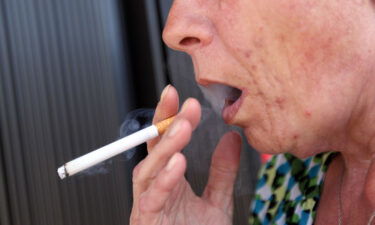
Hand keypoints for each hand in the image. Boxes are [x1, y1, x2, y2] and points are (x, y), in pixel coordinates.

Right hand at [130, 85, 241, 224]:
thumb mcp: (216, 201)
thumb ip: (222, 171)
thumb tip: (231, 140)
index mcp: (168, 180)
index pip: (165, 142)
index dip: (169, 118)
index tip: (181, 97)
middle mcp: (154, 189)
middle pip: (152, 150)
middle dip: (164, 123)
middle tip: (181, 102)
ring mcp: (148, 205)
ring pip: (149, 170)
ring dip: (165, 147)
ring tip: (182, 126)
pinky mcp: (147, 221)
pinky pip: (152, 199)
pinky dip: (164, 180)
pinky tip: (178, 162)